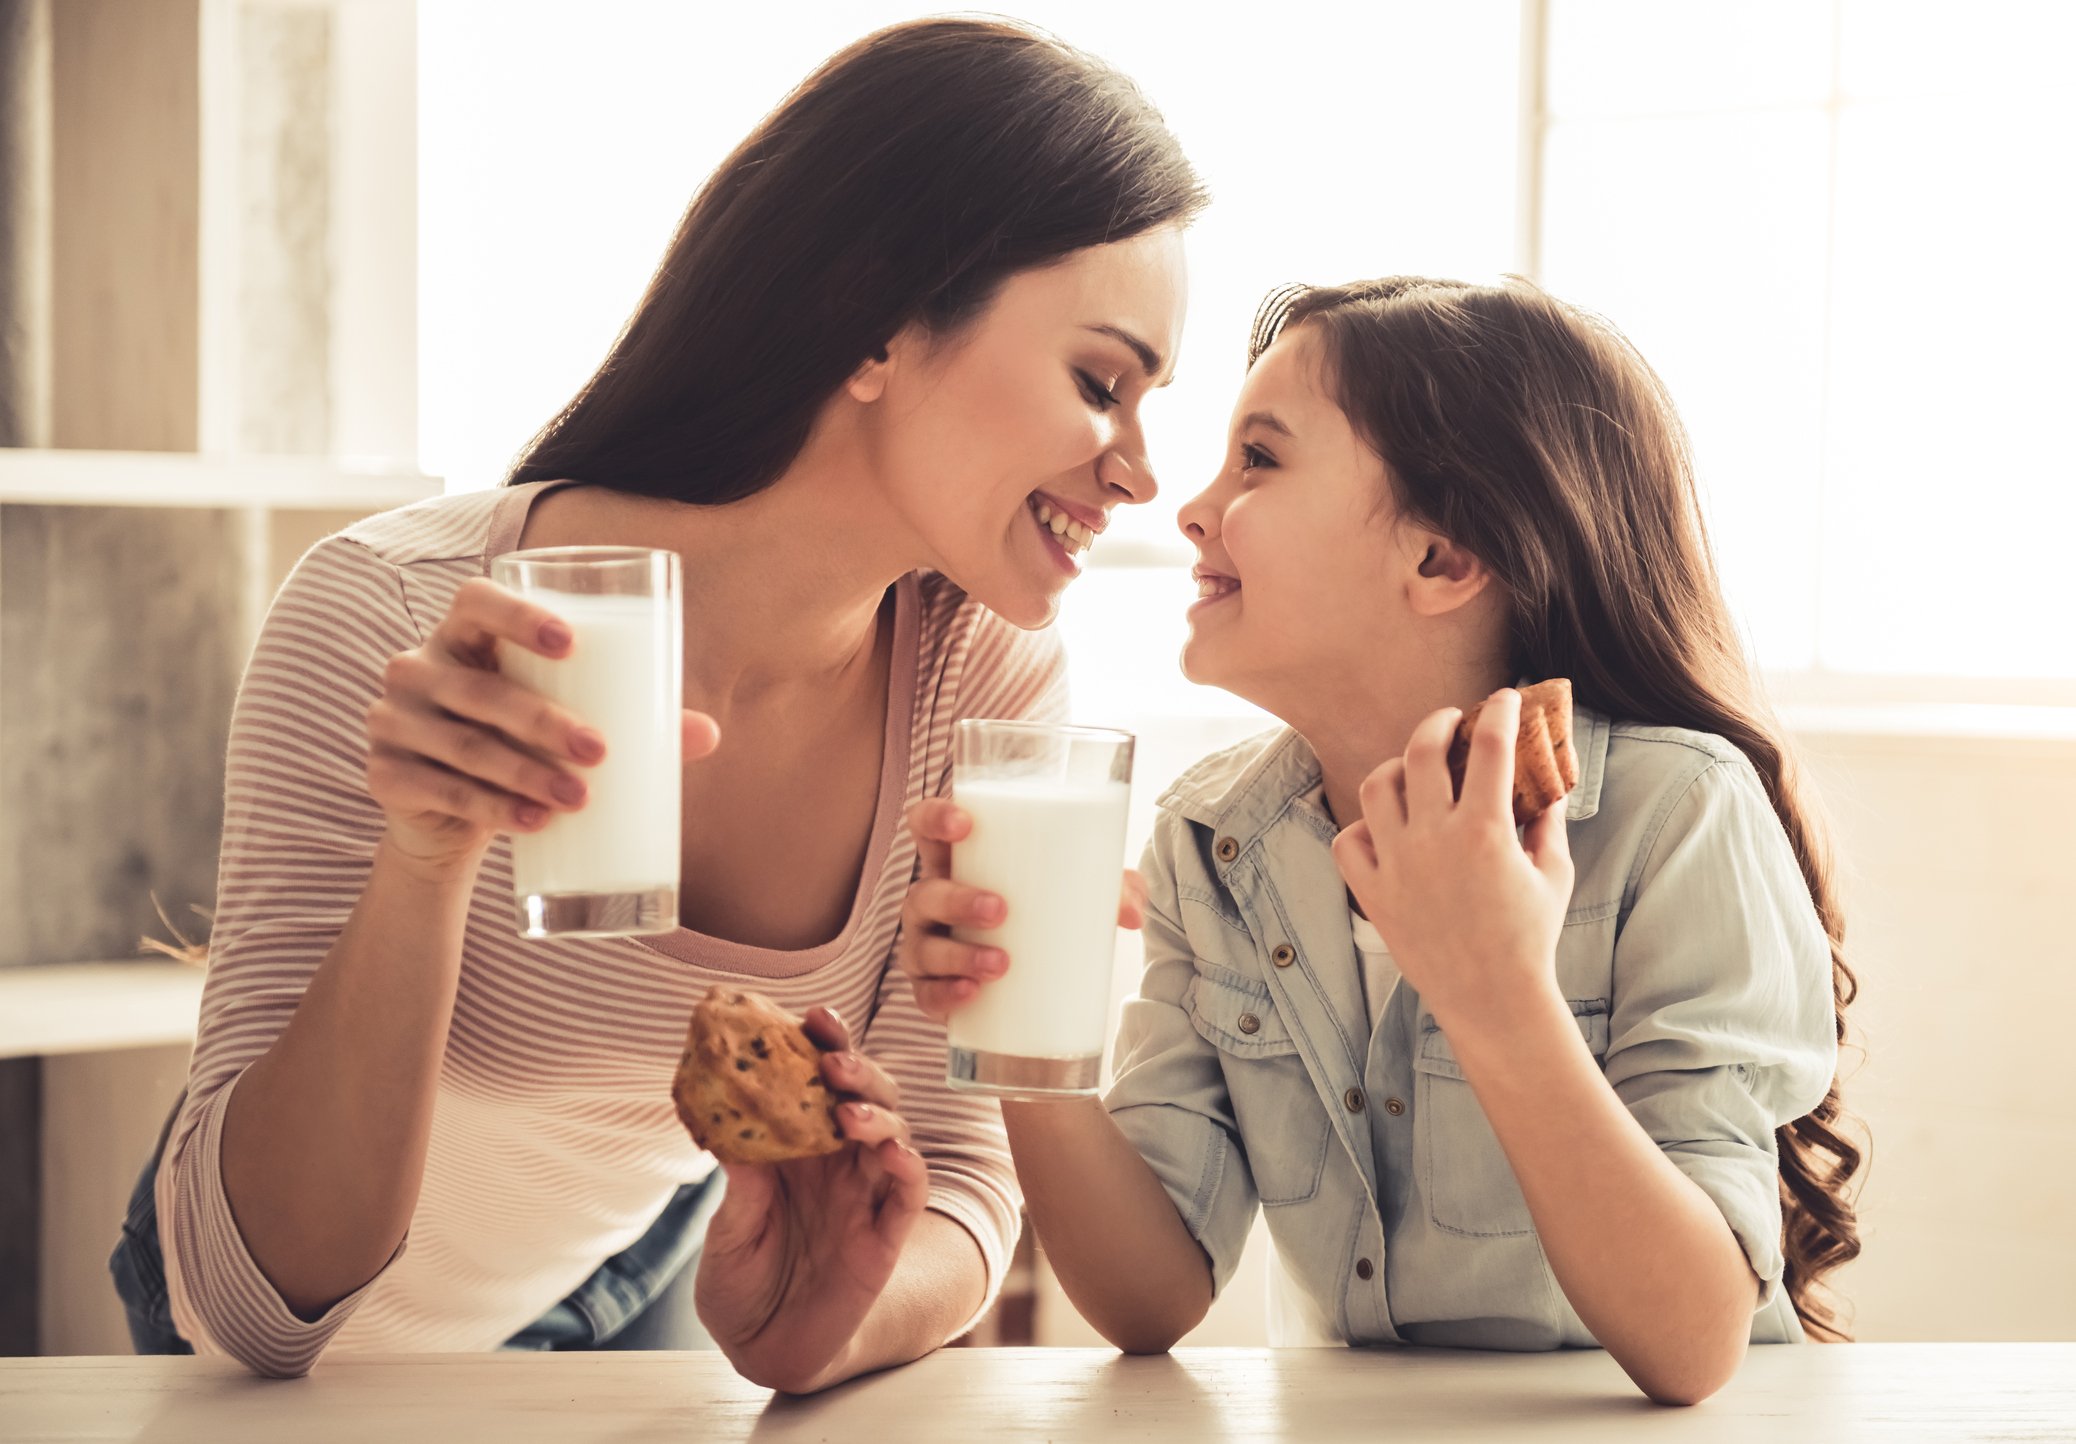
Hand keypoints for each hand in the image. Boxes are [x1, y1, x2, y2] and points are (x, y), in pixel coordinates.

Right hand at [363, 577, 720, 882]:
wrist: (451, 816)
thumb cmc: (520, 744)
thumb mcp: (563, 720)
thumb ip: (629, 718)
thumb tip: (709, 734)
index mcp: (461, 636)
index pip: (473, 601)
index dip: (517, 615)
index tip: (570, 645)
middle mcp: (416, 669)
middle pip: (480, 689)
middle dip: (543, 721)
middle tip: (600, 752)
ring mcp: (392, 722)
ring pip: (463, 746)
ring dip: (524, 773)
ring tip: (580, 798)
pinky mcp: (384, 775)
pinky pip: (440, 790)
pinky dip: (491, 809)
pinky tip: (533, 822)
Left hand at [694, 1007, 929, 1393]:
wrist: (764, 1350)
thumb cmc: (740, 1284)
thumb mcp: (728, 1233)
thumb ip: (741, 1190)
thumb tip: (732, 1134)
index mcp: (796, 1148)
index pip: (813, 1084)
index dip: (817, 1048)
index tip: (808, 1017)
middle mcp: (836, 1162)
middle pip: (861, 1094)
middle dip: (853, 1066)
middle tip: (830, 1056)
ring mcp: (865, 1194)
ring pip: (892, 1131)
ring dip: (877, 1111)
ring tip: (848, 1109)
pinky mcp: (886, 1233)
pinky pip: (909, 1188)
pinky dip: (907, 1165)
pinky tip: (892, 1151)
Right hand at [895, 798, 1147, 1020]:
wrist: (1039, 977)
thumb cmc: (1051, 910)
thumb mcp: (1085, 890)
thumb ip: (1114, 890)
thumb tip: (1132, 914)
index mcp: (959, 862)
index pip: (926, 826)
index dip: (935, 819)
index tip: (966, 825)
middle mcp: (934, 901)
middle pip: (924, 893)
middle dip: (957, 900)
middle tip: (1000, 910)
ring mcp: (928, 946)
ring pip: (922, 948)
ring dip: (957, 955)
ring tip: (1001, 963)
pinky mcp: (933, 989)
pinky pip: (924, 994)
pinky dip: (943, 995)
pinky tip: (970, 994)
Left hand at [1331, 689, 1573, 1035]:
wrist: (1493, 1000)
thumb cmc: (1530, 937)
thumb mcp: (1553, 873)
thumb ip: (1548, 822)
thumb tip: (1550, 784)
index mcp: (1486, 830)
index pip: (1490, 746)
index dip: (1500, 712)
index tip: (1506, 701)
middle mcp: (1435, 839)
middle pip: (1422, 750)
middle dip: (1438, 722)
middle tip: (1450, 721)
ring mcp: (1398, 865)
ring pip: (1377, 787)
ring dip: (1396, 768)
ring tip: (1413, 771)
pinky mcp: (1373, 893)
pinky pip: (1349, 841)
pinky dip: (1362, 828)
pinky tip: (1384, 828)